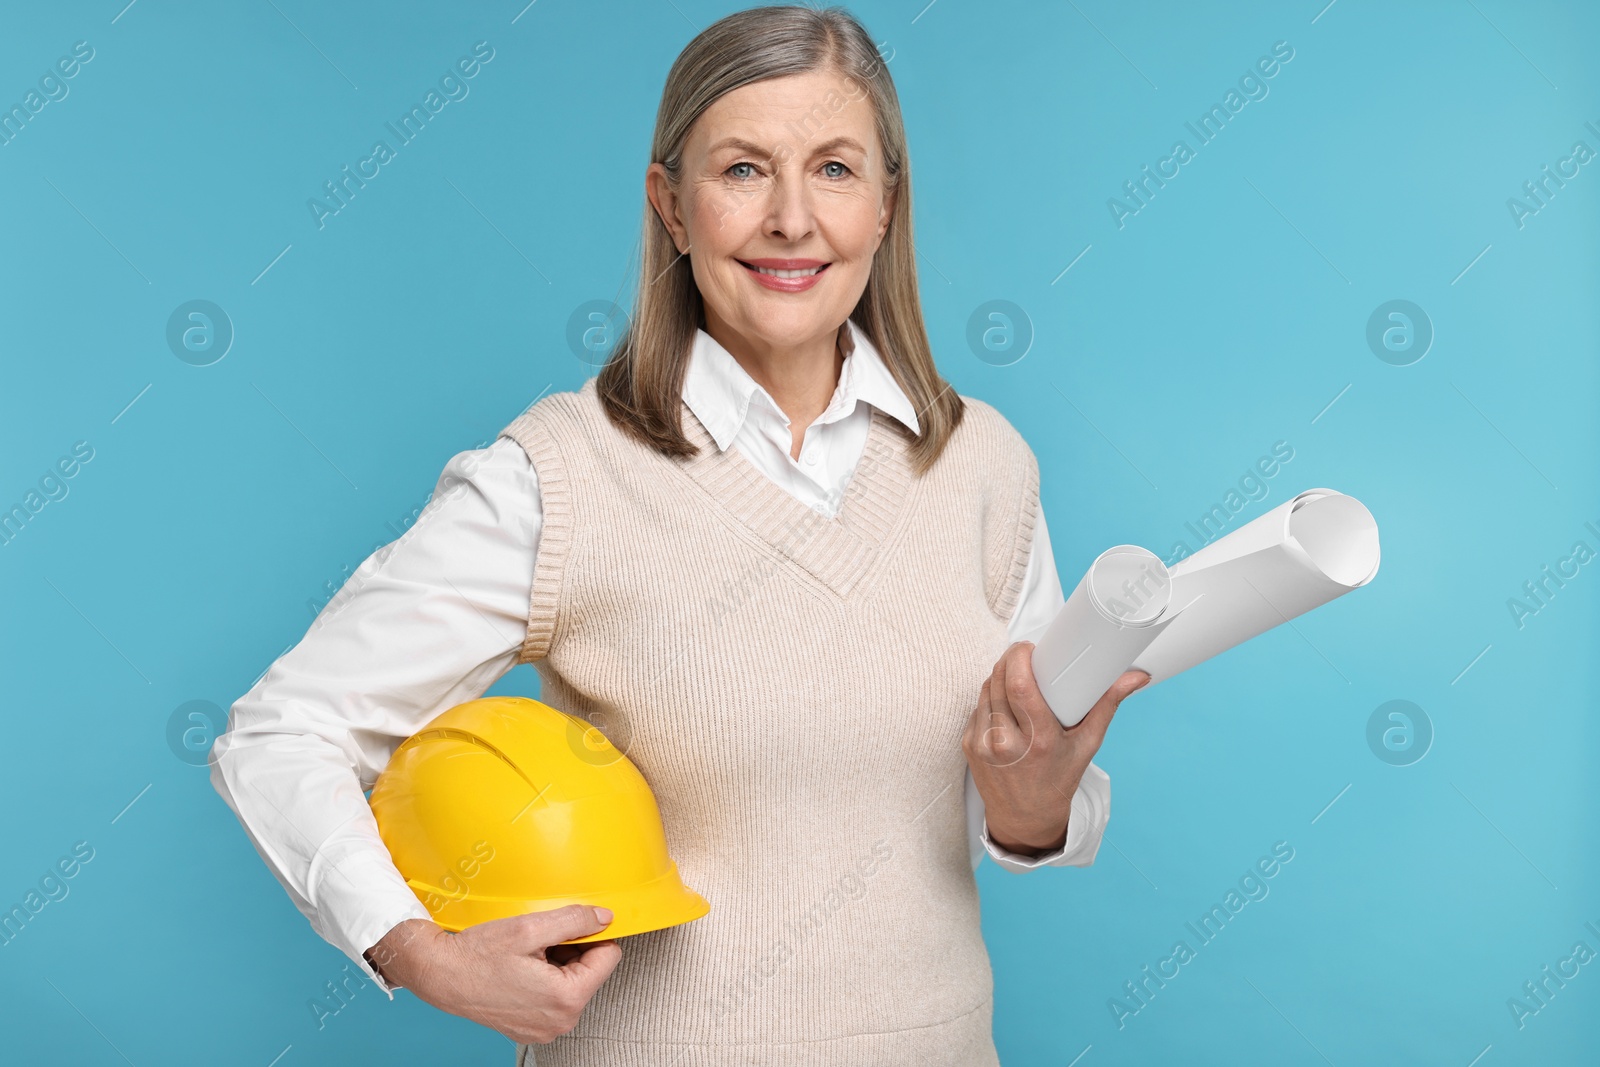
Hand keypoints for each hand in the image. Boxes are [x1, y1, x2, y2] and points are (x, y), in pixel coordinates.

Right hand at [365, 905, 622, 1043]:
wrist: (442, 975)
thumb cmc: (478, 955)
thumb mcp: (530, 928)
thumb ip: (575, 921)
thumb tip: (605, 917)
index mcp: (567, 998)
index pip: (610, 956)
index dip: (593, 935)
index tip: (572, 928)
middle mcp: (561, 1021)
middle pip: (591, 971)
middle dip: (572, 952)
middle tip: (540, 943)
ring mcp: (547, 1029)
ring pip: (574, 983)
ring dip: (558, 965)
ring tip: (527, 957)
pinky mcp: (535, 1028)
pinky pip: (556, 997)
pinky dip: (545, 980)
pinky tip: (522, 970)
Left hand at [961, 641, 1149, 855]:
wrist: (1025, 818)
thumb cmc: (1060, 780)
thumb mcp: (1087, 745)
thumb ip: (1108, 705)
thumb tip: (1137, 676)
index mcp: (1038, 740)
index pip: (1019, 685)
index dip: (1019, 657)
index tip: (1029, 647)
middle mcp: (1005, 742)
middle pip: (998, 681)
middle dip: (1010, 661)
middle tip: (1025, 656)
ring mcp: (983, 745)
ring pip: (985, 690)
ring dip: (998, 677)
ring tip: (1016, 677)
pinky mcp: (969, 746)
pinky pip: (977, 707)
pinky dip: (989, 698)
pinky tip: (1004, 702)